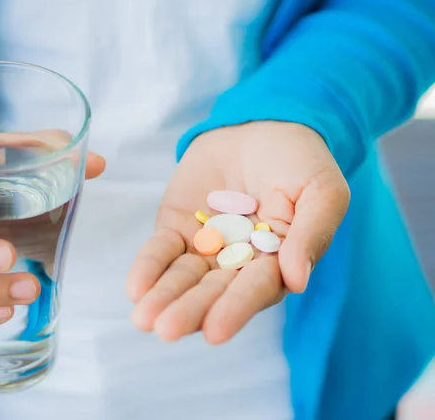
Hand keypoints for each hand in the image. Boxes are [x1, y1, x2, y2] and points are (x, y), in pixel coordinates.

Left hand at [127, 121, 349, 343]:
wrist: (260, 124)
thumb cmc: (299, 159)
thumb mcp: (321, 190)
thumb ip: (311, 233)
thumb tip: (297, 281)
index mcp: (278, 262)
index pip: (255, 288)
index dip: (236, 309)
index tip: (215, 331)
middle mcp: (239, 263)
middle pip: (213, 290)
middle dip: (190, 310)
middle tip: (166, 330)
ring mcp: (206, 247)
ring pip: (183, 277)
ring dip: (164, 297)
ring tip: (144, 319)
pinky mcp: (178, 228)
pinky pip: (161, 249)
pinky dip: (148, 266)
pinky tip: (136, 287)